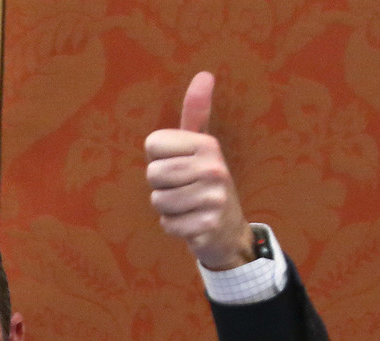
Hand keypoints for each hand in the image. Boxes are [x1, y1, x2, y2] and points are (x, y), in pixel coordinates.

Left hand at [145, 71, 253, 269]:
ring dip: (167, 208)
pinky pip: (167, 224)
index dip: (158, 158)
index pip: (152, 145)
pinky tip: (191, 221)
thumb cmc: (204, 182)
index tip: (178, 165)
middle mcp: (214, 167)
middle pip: (153, 174)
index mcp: (207, 144)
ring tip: (187, 205)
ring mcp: (214, 197)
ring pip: (158, 201)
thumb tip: (204, 74)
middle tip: (182, 188)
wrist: (227, 227)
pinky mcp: (208, 223)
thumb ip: (197, 113)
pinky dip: (174, 226)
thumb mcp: (201, 146)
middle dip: (161, 186)